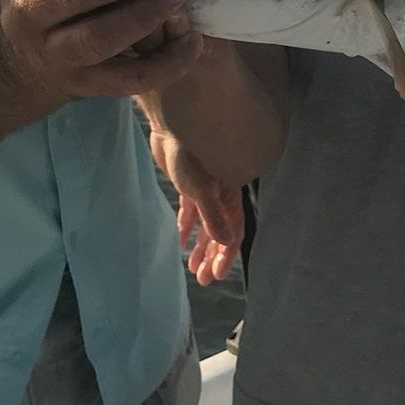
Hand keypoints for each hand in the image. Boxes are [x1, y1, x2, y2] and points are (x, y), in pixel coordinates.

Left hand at [148, 127, 244, 284]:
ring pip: (205, 223)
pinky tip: (181, 240)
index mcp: (230, 194)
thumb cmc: (190, 154)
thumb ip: (214, 215)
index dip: (226, 254)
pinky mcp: (188, 184)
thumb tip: (227, 242)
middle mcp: (220, 194)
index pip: (234, 231)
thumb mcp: (202, 188)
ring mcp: (204, 189)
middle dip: (213, 256)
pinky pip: (190, 211)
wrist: (171, 124)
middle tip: (203, 279)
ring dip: (200, 245)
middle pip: (220, 231)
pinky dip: (186, 226)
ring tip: (192, 267)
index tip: (215, 275)